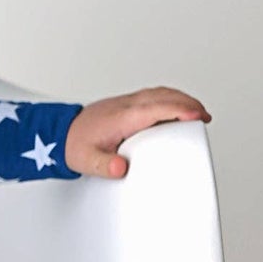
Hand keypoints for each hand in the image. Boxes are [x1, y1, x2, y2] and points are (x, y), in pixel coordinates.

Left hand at [65, 87, 211, 178]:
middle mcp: (126, 106)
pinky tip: (174, 109)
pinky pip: (153, 96)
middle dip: (188, 103)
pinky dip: (169, 99)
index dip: (180, 110)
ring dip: (180, 99)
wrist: (58, 133)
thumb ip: (104, 165)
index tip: (198, 115)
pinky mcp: (125, 105)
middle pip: (163, 96)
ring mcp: (125, 103)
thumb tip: (119, 168)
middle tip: (204, 116)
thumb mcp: (86, 161)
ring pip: (159, 93)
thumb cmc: (73, 145)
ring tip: (196, 111)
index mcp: (121, 117)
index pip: (156, 108)